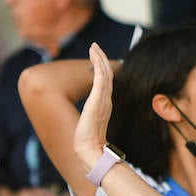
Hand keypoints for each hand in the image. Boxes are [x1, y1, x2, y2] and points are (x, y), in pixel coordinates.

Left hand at [73, 43, 116, 171]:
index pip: (105, 81)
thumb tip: (88, 118)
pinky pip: (101, 79)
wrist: (89, 149)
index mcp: (105, 104)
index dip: (102, 67)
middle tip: (95, 46)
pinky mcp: (98, 100)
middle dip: (101, 58)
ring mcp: (103, 99)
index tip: (96, 57)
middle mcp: (106, 99)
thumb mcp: (90, 124)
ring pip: (104, 73)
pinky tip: (95, 57)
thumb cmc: (88, 141)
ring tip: (94, 47)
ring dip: (99, 58)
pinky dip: (99, 66)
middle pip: (106, 73)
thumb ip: (92, 117)